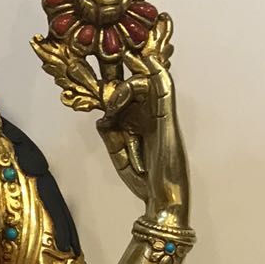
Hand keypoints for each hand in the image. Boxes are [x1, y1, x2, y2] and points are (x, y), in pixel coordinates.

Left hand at [96, 20, 188, 215]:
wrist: (162, 200)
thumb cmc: (144, 179)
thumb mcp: (118, 154)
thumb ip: (110, 133)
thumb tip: (103, 117)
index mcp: (139, 121)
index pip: (128, 94)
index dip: (116, 83)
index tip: (96, 83)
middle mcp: (150, 114)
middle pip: (138, 83)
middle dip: (121, 79)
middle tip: (106, 91)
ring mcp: (160, 114)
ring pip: (149, 80)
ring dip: (129, 84)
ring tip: (112, 103)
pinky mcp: (168, 117)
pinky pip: (164, 87)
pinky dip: (153, 73)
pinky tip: (144, 63)